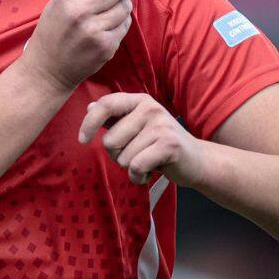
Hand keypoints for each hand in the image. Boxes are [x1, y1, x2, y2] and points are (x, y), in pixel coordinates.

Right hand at [18, 0, 135, 92]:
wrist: (47, 70)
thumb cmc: (52, 33)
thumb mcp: (57, 4)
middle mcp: (80, 12)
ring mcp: (94, 30)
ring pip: (124, 7)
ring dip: (124, 4)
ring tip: (116, 8)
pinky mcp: (105, 46)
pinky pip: (124, 26)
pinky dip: (121, 23)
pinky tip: (110, 25)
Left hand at [78, 93, 204, 185]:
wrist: (195, 160)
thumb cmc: (159, 143)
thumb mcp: (137, 126)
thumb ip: (114, 117)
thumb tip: (90, 107)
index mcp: (139, 100)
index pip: (105, 105)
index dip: (89, 123)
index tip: (82, 139)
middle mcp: (150, 108)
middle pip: (110, 140)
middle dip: (117, 156)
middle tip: (135, 155)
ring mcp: (160, 126)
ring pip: (122, 157)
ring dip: (130, 168)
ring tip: (146, 162)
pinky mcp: (168, 145)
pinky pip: (135, 167)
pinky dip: (137, 177)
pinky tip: (149, 173)